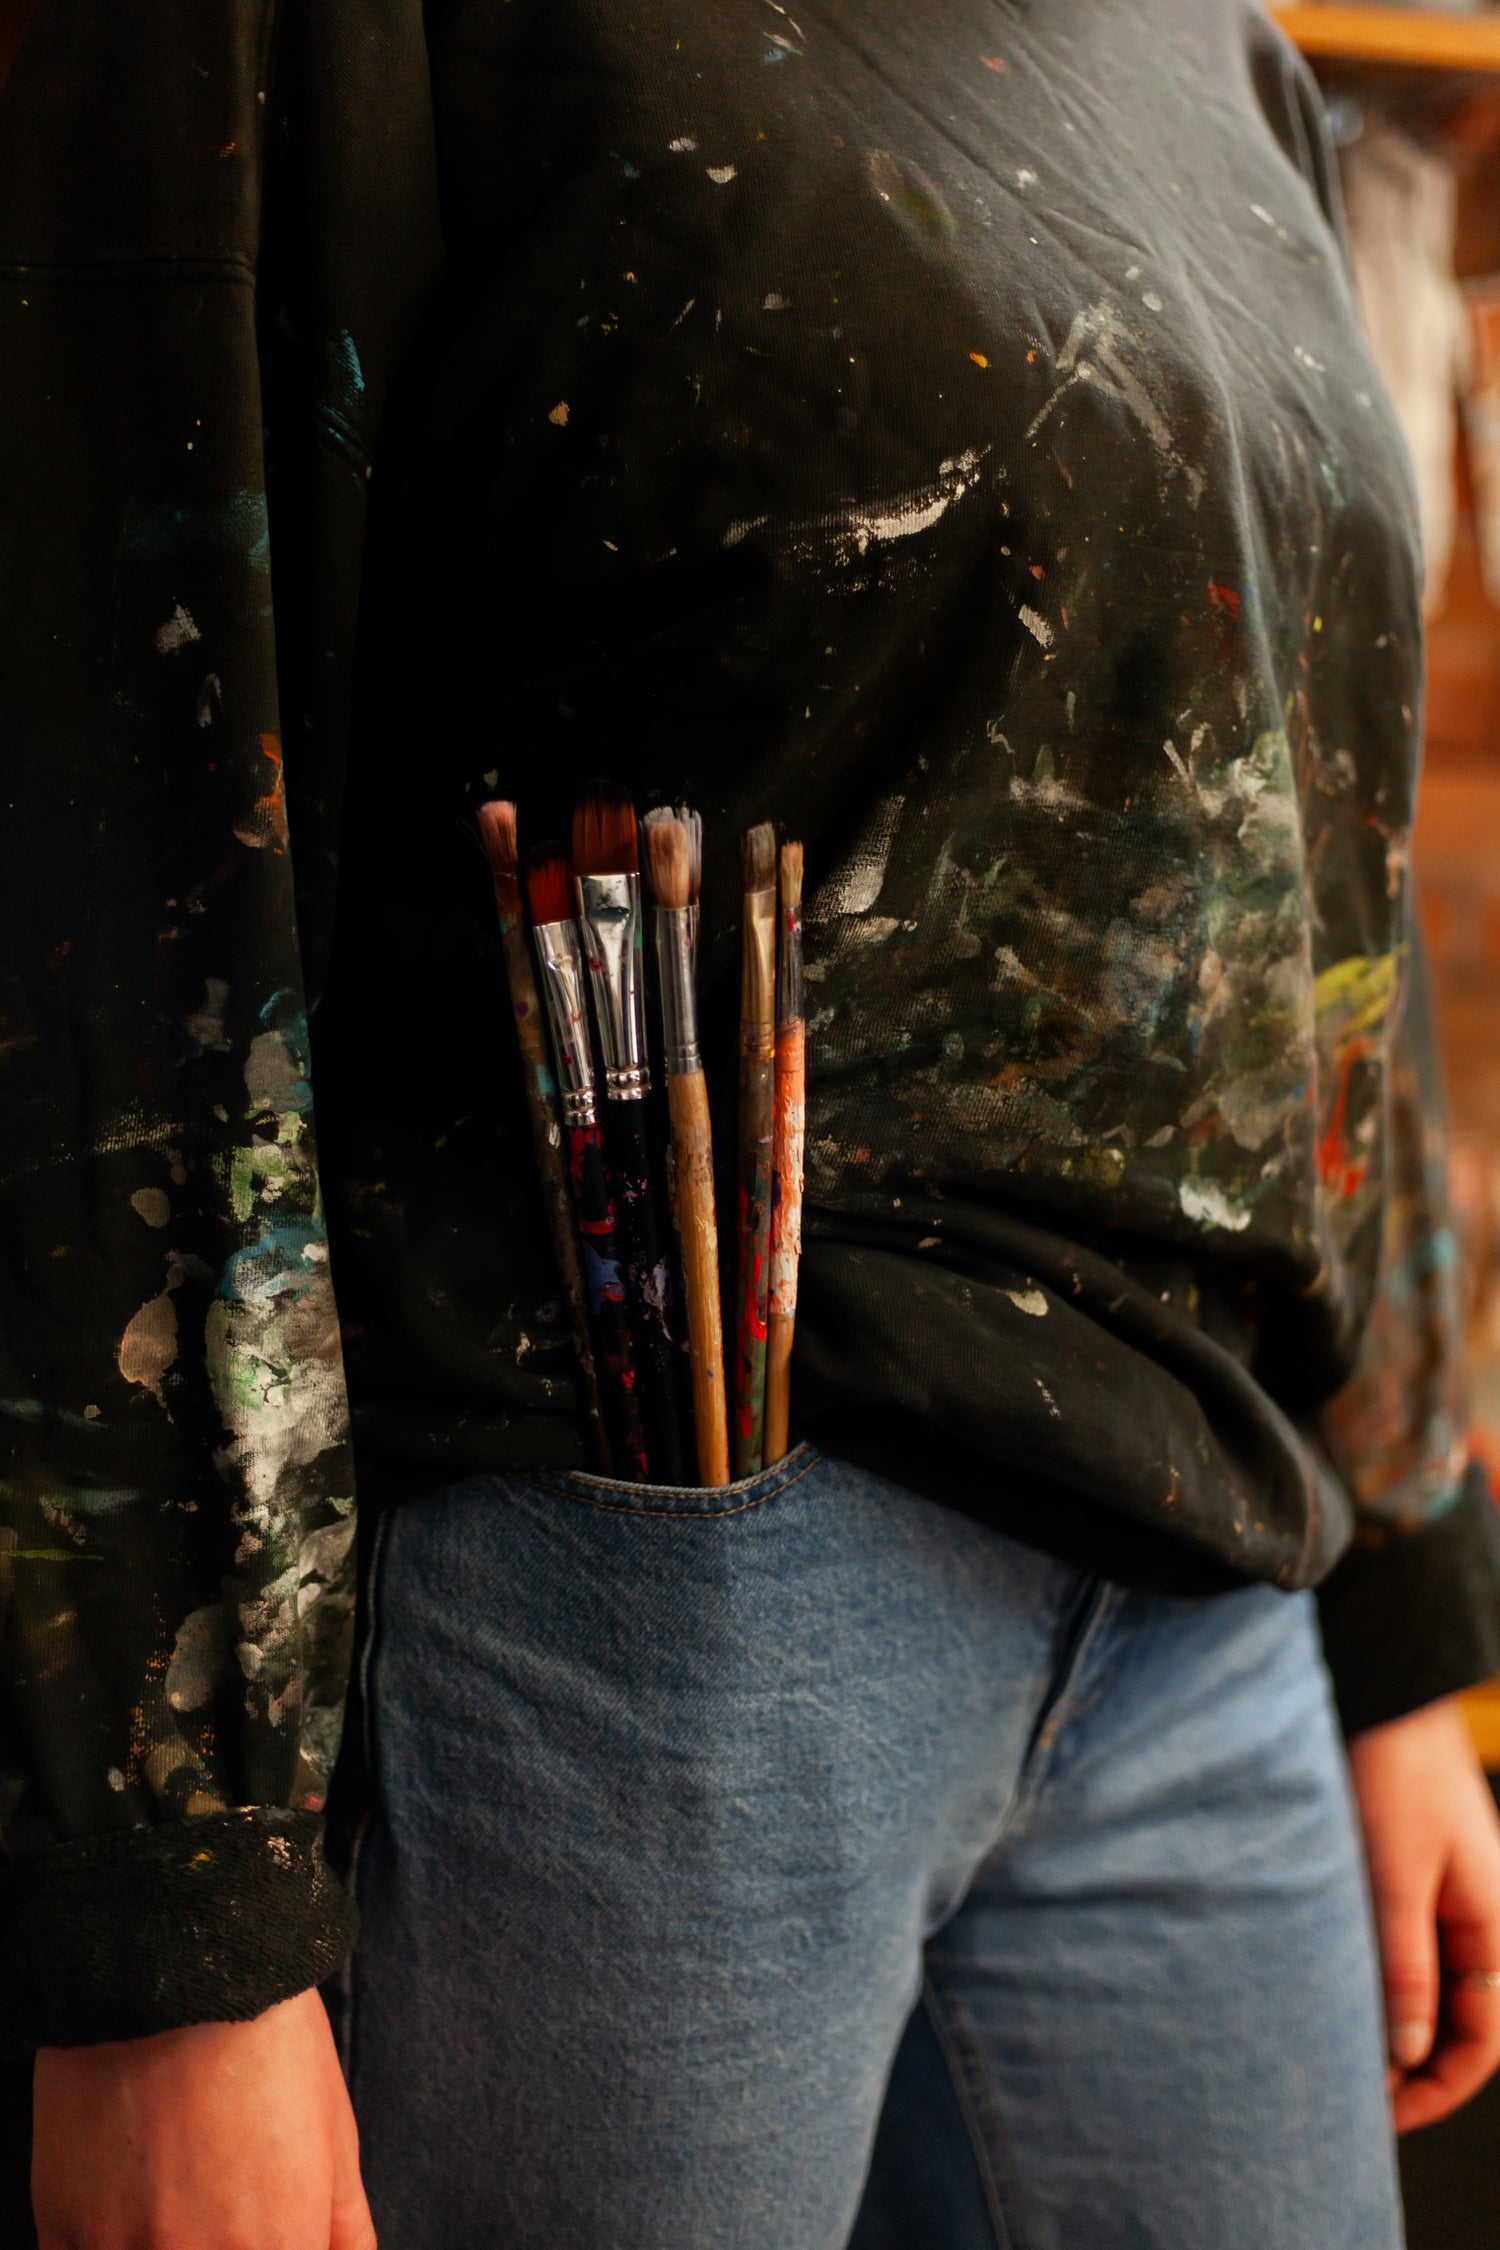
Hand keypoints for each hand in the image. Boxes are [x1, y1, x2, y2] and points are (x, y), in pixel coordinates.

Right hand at [32, 1986, 375, 2248]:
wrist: (180, 1960)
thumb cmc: (270, 2040)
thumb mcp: (334, 2132)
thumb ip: (344, 2227)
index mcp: (277, 2247)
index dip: (277, 2249)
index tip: (270, 2231)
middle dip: (222, 2242)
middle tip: (222, 2194)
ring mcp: (120, 2249)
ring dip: (163, 2242)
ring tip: (177, 2188)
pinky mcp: (60, 2223)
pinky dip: (107, 2240)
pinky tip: (128, 2195)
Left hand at [1349, 1694, 1499, 2133]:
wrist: (1388, 1694)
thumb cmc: (1394, 1774)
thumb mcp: (1394, 1878)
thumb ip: (1404, 1968)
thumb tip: (1406, 2056)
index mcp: (1497, 1927)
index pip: (1479, 2043)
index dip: (1433, 2090)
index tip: (1380, 2118)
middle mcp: (1488, 1918)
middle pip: (1461, 2020)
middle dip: (1414, 2065)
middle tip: (1353, 2094)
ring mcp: (1458, 1894)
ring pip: (1437, 1985)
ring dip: (1398, 2021)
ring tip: (1340, 2048)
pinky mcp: (1425, 1872)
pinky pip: (1417, 1944)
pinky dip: (1388, 1976)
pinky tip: (1344, 1987)